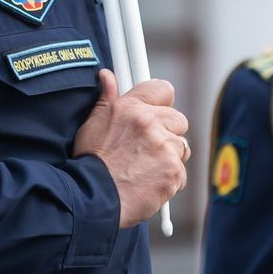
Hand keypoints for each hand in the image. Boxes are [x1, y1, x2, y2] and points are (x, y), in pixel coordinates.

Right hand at [72, 69, 188, 227]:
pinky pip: (181, 173)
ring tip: (145, 169)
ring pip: (182, 147)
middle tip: (148, 149)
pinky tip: (149, 183)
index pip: (163, 89)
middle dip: (168, 132)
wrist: (93, 198)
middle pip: (178, 119)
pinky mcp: (174, 172)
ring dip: (169, 157)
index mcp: (131, 108)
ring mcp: (165, 148)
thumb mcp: (93, 124)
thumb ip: (107, 99)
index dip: (162, 102)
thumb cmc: (91, 163)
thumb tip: (107, 76)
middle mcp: (150, 123)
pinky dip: (169, 180)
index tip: (157, 113)